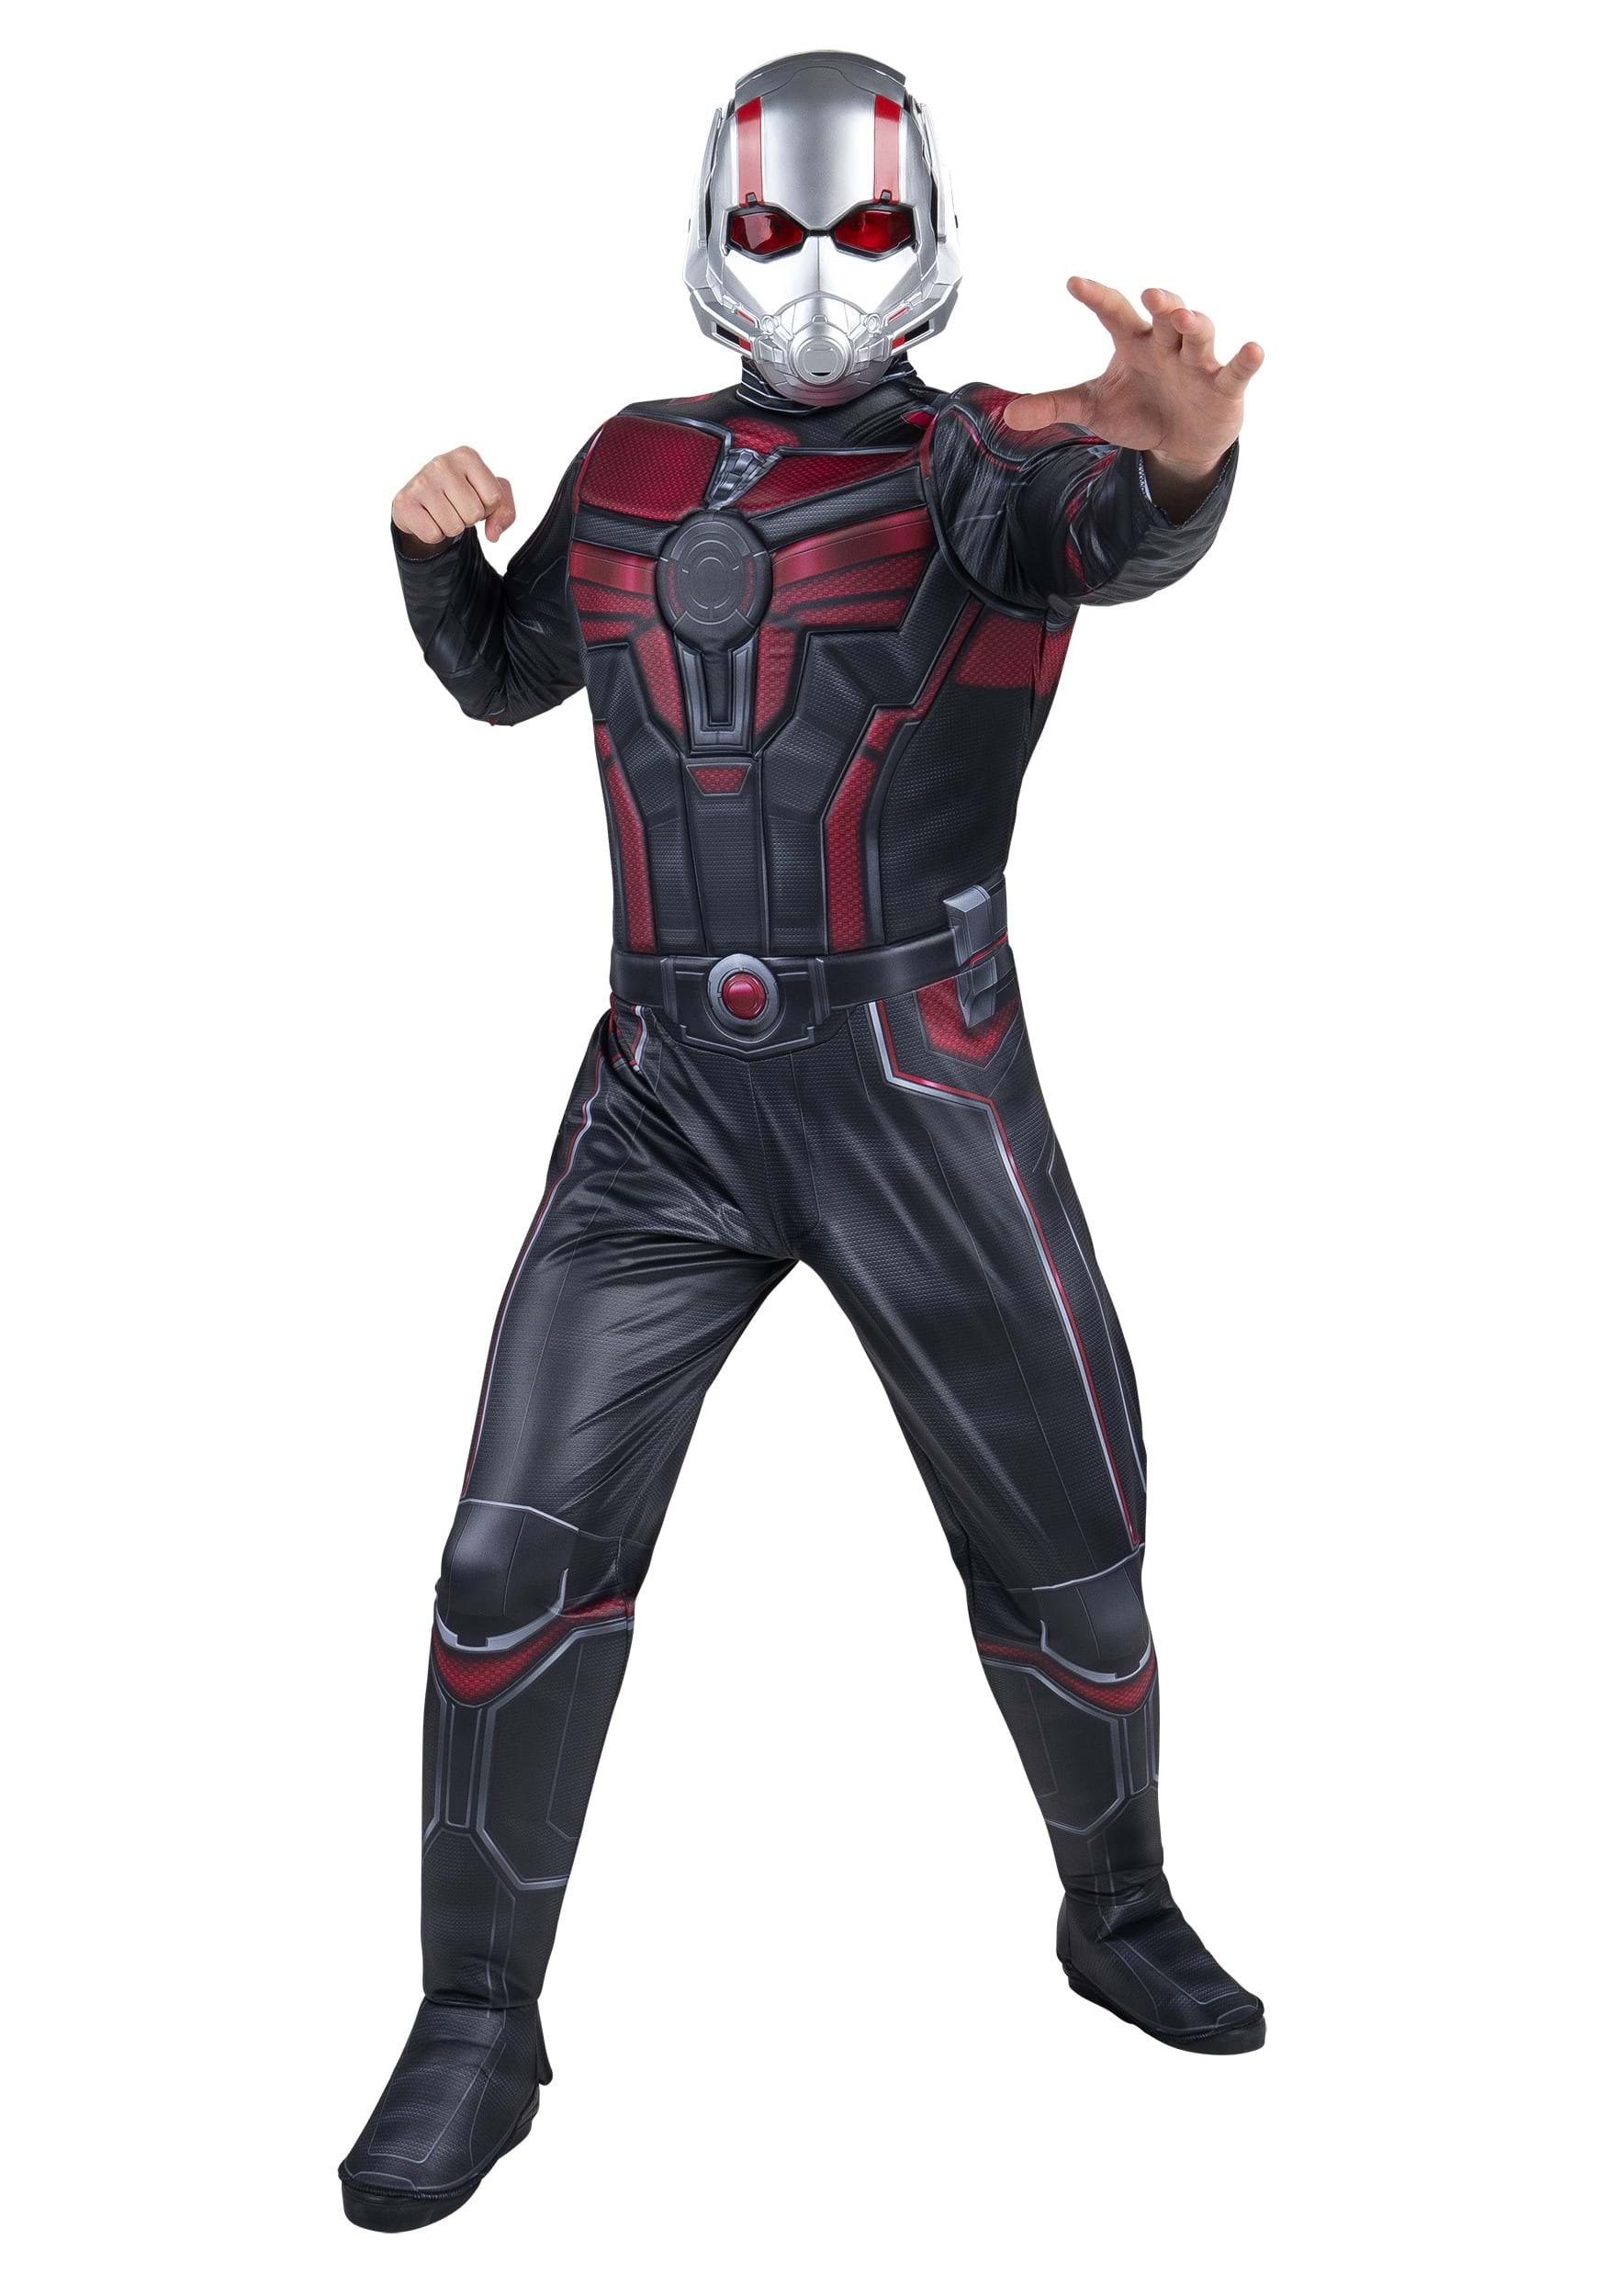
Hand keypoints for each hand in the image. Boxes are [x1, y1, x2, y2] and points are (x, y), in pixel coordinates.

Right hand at [392, 446, 516, 548]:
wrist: (422, 502)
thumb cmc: (461, 495)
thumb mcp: (490, 497)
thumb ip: (505, 512)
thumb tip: (493, 534)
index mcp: (467, 456)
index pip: (494, 497)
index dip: (487, 507)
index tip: (473, 498)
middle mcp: (442, 463)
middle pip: (474, 513)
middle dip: (469, 519)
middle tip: (455, 507)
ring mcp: (421, 481)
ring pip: (454, 527)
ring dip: (451, 527)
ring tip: (441, 512)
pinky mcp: (405, 502)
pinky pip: (433, 535)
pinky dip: (434, 534)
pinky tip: (428, 518)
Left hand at [1004, 278, 1262, 507]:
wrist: (1179, 441)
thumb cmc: (1138, 410)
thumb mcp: (1093, 409)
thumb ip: (1053, 407)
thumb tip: (1007, 414)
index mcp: (1133, 342)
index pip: (1112, 312)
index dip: (1096, 298)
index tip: (1074, 284)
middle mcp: (1166, 344)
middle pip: (1164, 315)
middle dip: (1161, 303)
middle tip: (1149, 296)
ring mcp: (1197, 362)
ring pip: (1199, 333)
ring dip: (1194, 322)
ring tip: (1186, 317)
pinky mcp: (1224, 386)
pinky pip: (1237, 369)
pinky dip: (1246, 359)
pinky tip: (1254, 349)